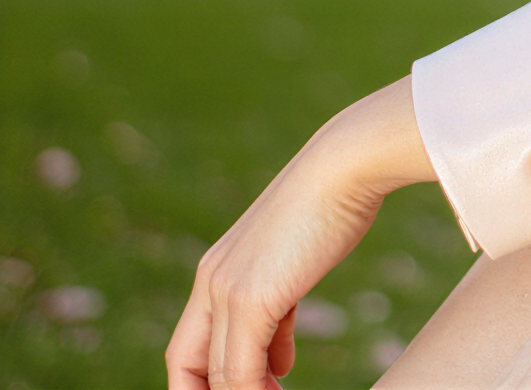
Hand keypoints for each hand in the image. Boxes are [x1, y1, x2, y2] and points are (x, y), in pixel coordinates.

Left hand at [166, 79, 434, 389]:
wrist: (345, 163)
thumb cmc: (332, 203)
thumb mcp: (295, 263)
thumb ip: (277, 307)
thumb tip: (278, 360)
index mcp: (215, 271)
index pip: (186, 348)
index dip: (200, 381)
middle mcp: (210, 283)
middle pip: (185, 365)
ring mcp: (227, 290)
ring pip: (215, 371)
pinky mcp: (252, 297)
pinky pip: (240, 367)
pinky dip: (254, 388)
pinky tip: (280, 387)